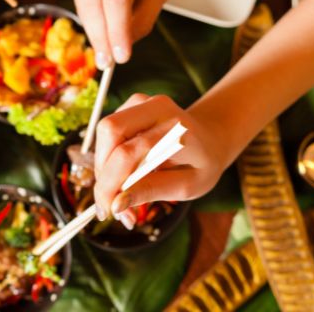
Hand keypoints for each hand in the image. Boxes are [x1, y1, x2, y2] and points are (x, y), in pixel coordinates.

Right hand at [67, 0, 170, 68]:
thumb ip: (145, 13)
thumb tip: (126, 44)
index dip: (117, 31)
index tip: (121, 57)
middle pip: (94, 4)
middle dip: (101, 38)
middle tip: (107, 64)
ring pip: (83, 4)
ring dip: (94, 32)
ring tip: (104, 55)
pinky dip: (91, 18)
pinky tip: (101, 30)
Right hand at [92, 94, 222, 227]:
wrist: (211, 139)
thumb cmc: (202, 164)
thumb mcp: (187, 186)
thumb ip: (152, 191)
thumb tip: (116, 204)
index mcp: (175, 127)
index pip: (129, 152)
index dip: (111, 182)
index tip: (108, 211)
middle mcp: (155, 106)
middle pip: (109, 132)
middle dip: (103, 172)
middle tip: (109, 205)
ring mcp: (140, 103)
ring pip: (104, 134)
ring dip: (104, 168)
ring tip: (119, 196)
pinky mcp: (129, 107)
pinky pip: (107, 135)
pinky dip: (108, 160)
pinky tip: (124, 177)